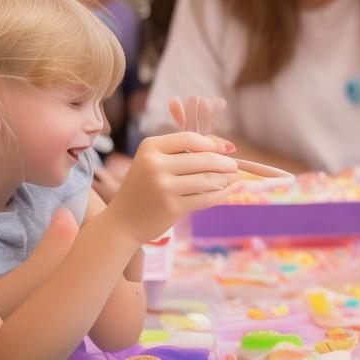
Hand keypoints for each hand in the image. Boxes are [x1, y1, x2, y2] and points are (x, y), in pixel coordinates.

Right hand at [106, 131, 238, 243]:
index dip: (213, 143)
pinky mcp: (172, 207)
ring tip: (234, 179)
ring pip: (208, 179)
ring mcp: (163, 186)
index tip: (228, 149)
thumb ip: (184, 150)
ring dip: (227, 179)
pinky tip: (226, 191)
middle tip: (235, 167)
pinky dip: (221, 194)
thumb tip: (225, 146)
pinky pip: (206, 198)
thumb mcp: (155, 161)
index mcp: (150, 147)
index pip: (190, 138)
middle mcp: (155, 164)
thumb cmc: (145, 187)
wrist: (124, 221)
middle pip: (204, 159)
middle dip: (226, 163)